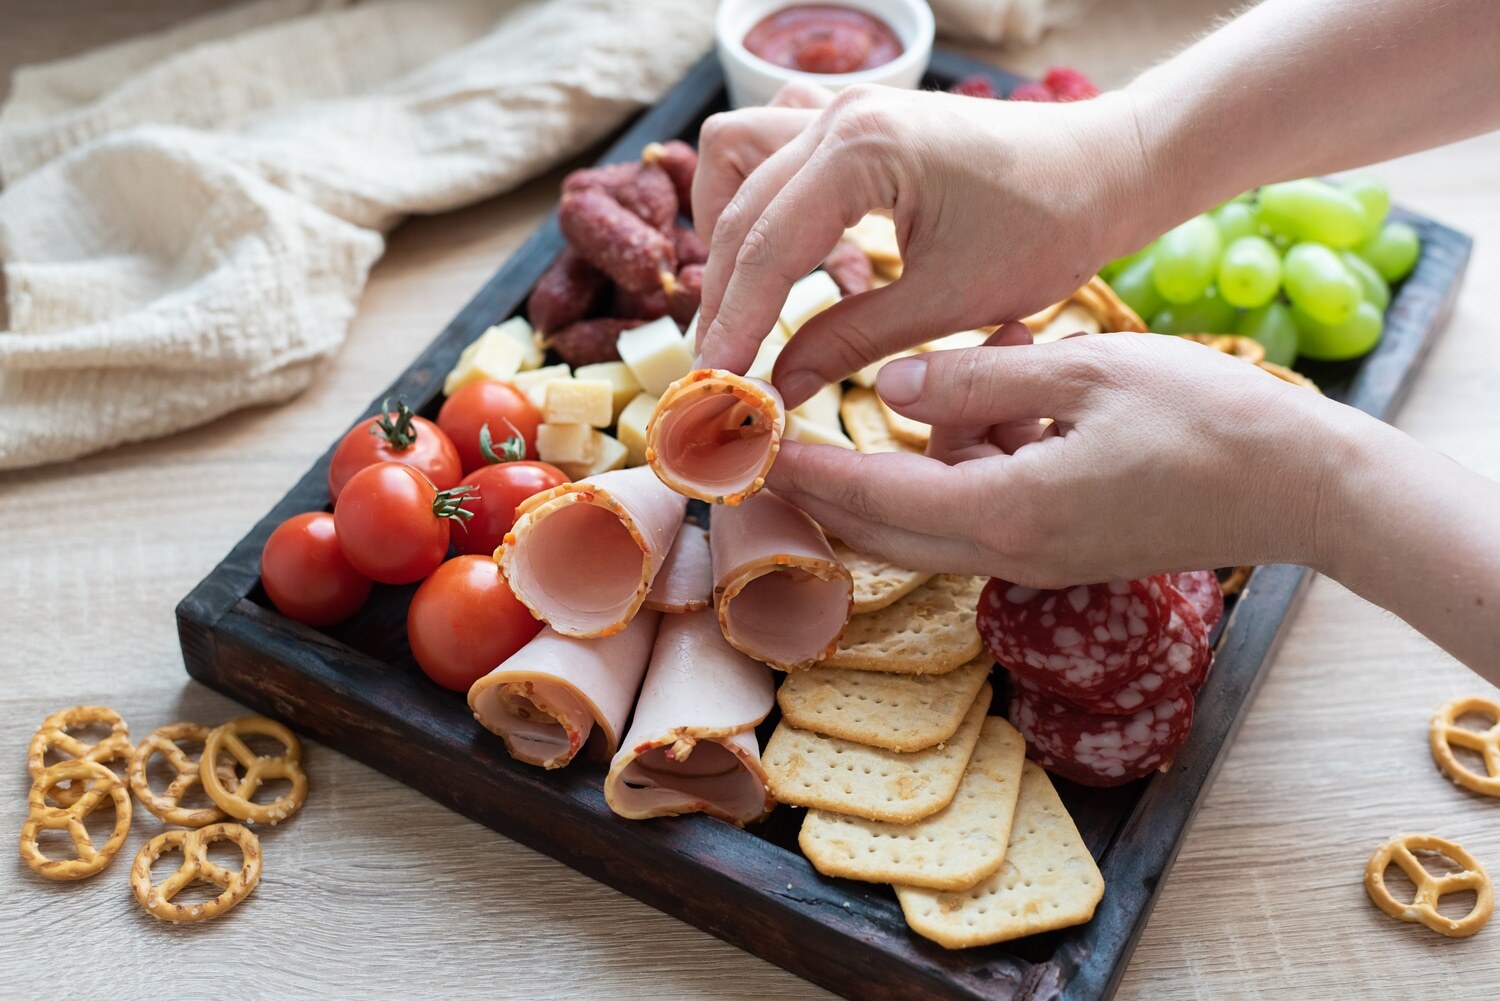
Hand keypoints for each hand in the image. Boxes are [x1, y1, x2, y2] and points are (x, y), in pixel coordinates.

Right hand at [692, 84, 1147, 406]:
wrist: (1108, 168)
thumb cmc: (1049, 227)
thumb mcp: (948, 303)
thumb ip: (850, 342)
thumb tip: (778, 388)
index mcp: (862, 151)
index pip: (766, 248)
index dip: (732, 323)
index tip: (713, 383)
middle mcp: (840, 114)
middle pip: (736, 204)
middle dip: (724, 290)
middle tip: (727, 363)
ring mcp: (846, 106)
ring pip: (737, 155)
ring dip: (731, 226)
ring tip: (751, 298)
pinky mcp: (859, 116)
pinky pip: (775, 143)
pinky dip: (766, 197)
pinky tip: (800, 251)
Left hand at [766, 333, 1362, 587]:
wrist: (1303, 488)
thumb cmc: (1206, 421)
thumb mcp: (1085, 372)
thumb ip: (976, 378)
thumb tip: (888, 389)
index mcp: (1005, 513)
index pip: (867, 498)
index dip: (798, 471)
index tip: (740, 447)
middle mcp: (1006, 552)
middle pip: (878, 529)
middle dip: (818, 485)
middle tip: (760, 437)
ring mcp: (1034, 558)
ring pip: (928, 511)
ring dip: (913, 451)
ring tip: (961, 362)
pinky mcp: (1057, 547)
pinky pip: (978, 504)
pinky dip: (966, 454)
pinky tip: (1009, 387)